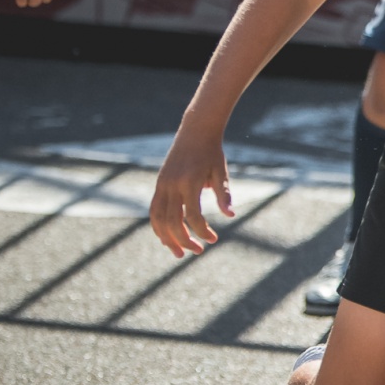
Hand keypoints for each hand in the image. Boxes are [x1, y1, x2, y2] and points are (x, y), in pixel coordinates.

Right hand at [149, 132, 233, 257]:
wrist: (195, 131)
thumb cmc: (212, 152)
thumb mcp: (221, 172)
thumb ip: (223, 194)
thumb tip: (231, 215)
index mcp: (190, 182)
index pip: (193, 216)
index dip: (202, 231)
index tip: (213, 239)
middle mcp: (172, 184)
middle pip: (172, 221)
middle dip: (184, 240)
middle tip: (197, 252)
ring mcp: (163, 184)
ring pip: (158, 218)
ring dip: (167, 238)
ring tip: (179, 252)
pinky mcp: (159, 184)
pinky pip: (154, 210)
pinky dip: (159, 226)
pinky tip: (167, 238)